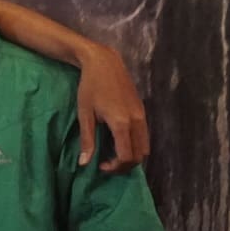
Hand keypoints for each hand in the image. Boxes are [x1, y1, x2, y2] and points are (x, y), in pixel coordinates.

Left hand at [76, 41, 148, 170]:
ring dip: (132, 157)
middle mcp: (137, 121)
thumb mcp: (84, 114)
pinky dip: (135, 146)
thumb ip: (87, 140)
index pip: (126, 156)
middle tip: (107, 164)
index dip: (115, 167)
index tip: (100, 166)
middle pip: (139, 156)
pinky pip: (145, 136)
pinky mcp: (142, 111)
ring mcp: (142, 115)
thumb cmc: (90, 87)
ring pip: (145, 147)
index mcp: (121, 123)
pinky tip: (119, 142)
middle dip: (124, 165)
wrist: (104, 63)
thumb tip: (84, 163)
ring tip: (113, 155)